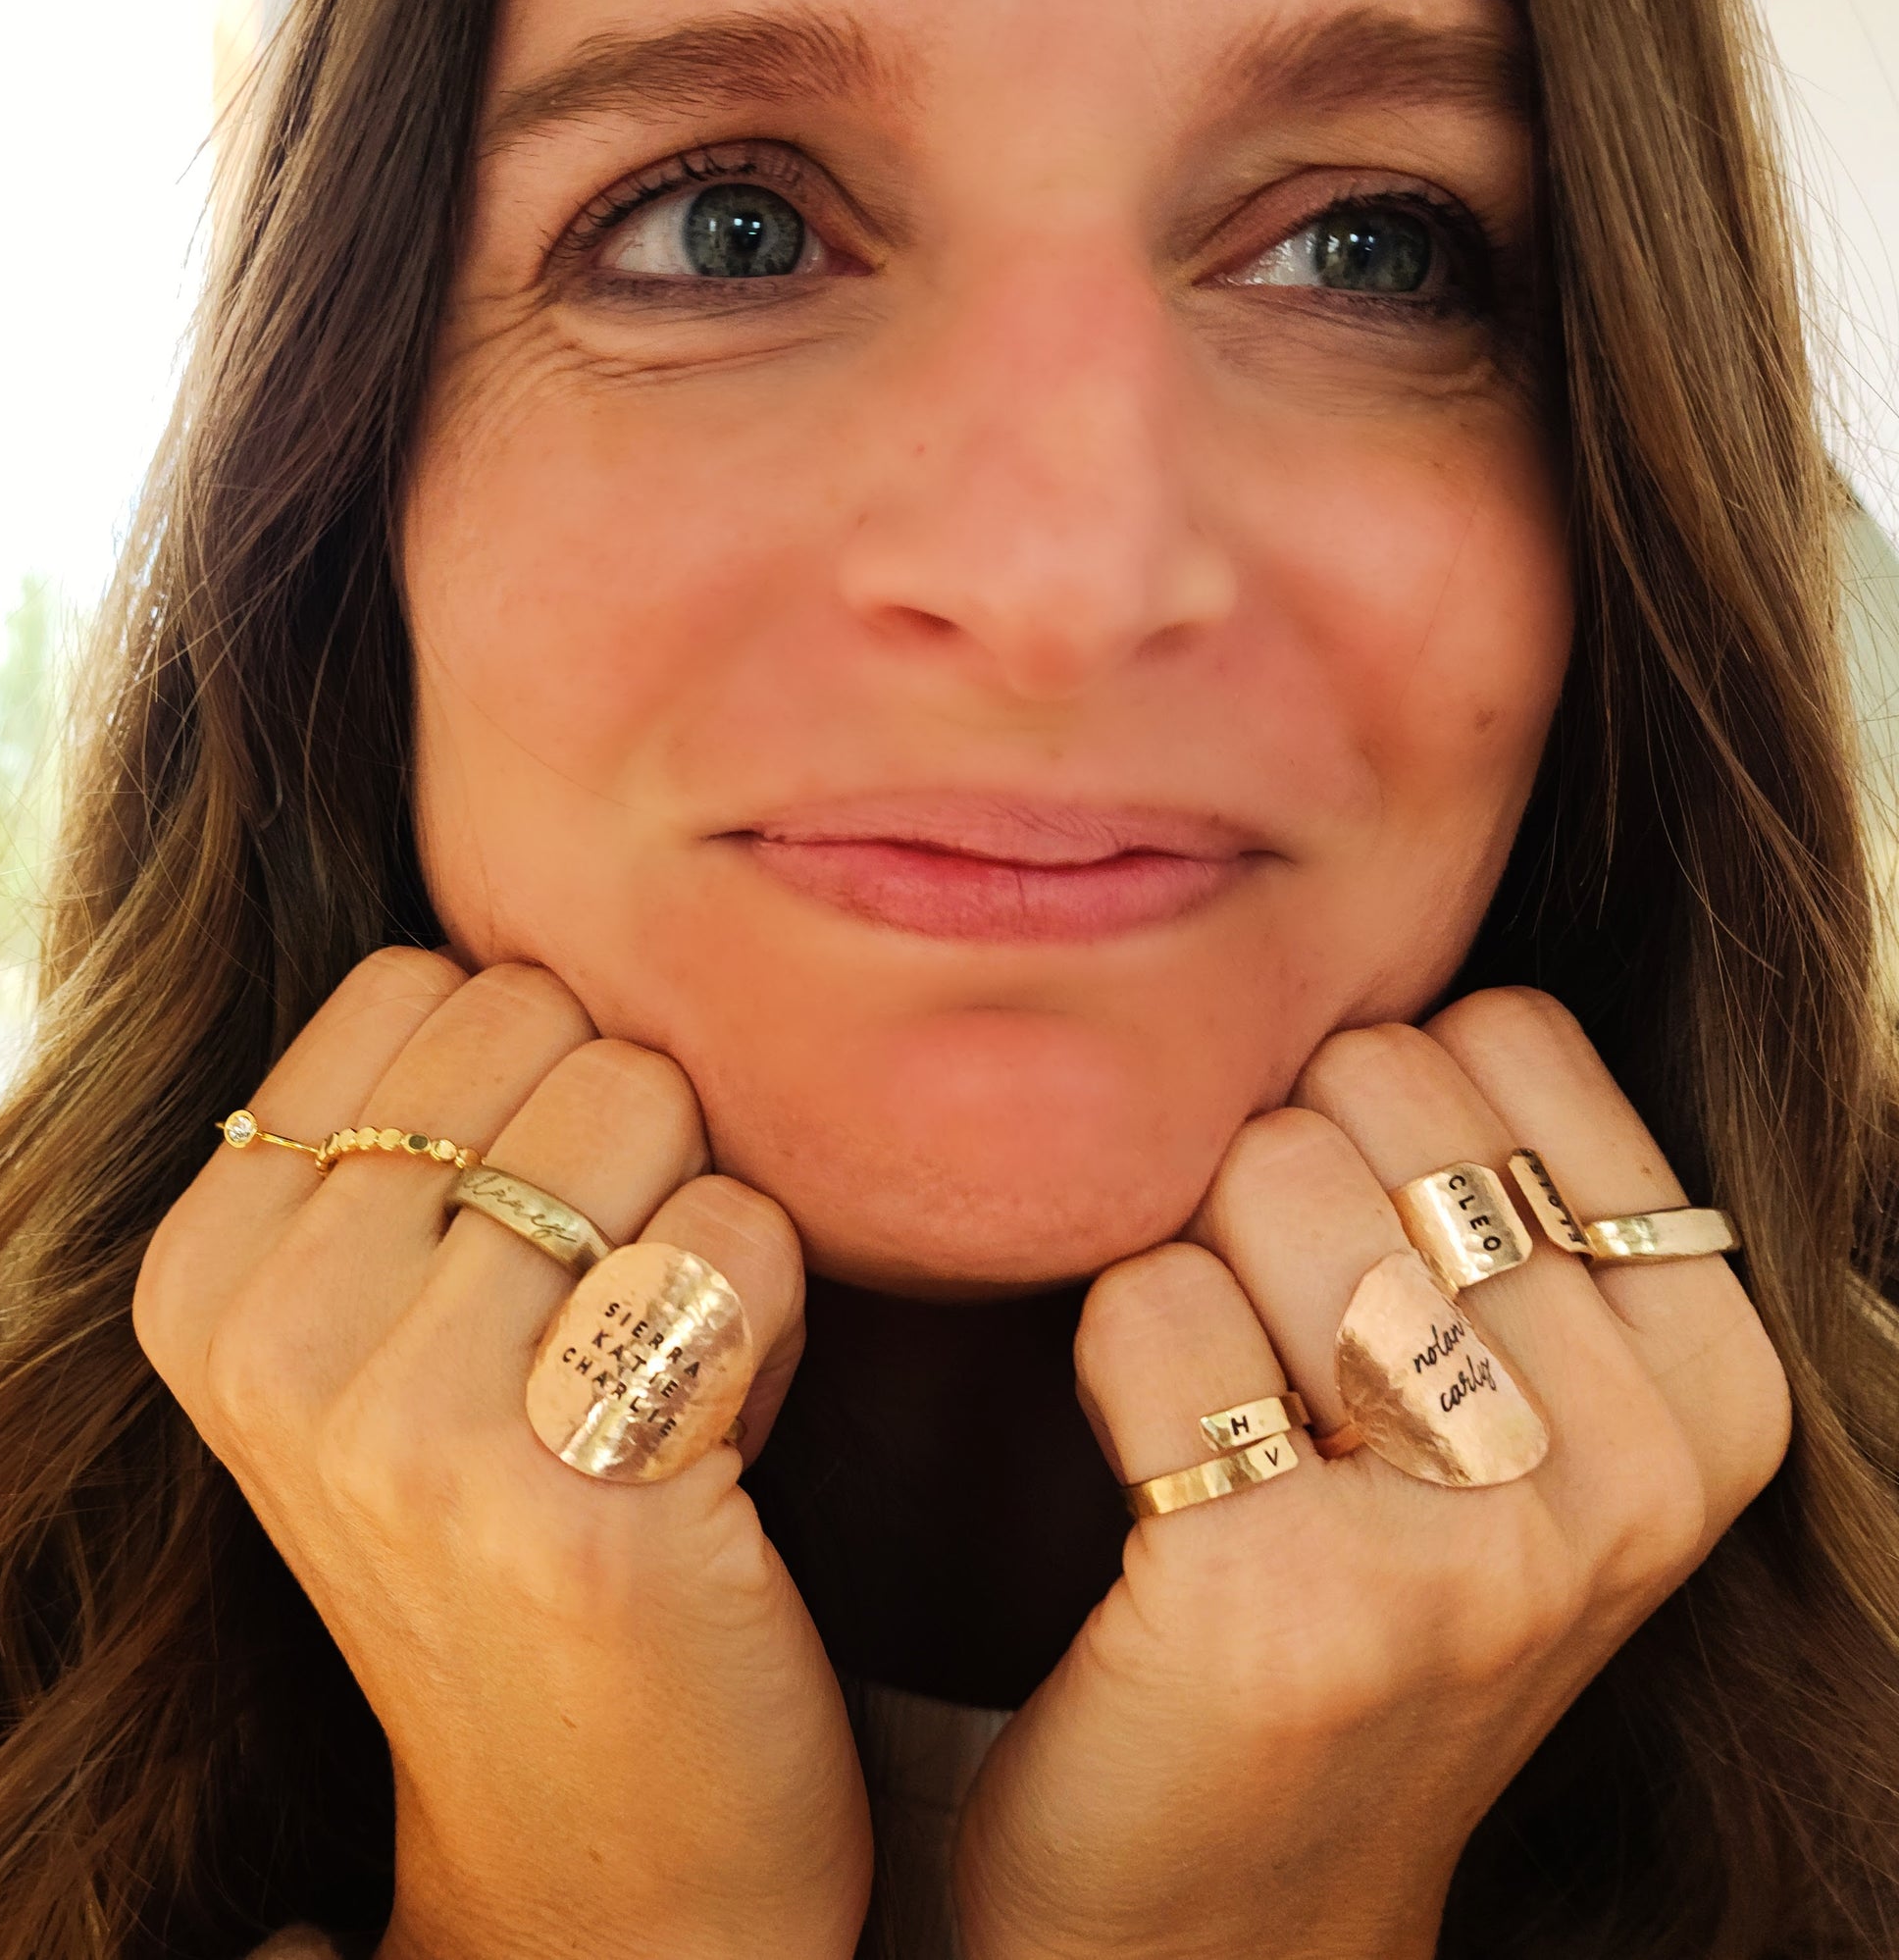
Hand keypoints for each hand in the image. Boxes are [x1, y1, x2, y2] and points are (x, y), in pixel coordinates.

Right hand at [135, 951, 870, 1959]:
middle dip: (635, 1150)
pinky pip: (742, 1240)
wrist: (603, 1852)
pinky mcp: (568, 1498)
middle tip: (620, 1325)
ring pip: (652, 1104)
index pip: (433, 984)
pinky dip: (780, 1317)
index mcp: (210, 1269)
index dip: (543, 1094)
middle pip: (555, 1028)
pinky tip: (725, 1443)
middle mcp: (274, 1335)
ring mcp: (405, 1422)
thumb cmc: (541, 1526)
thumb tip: (545, 935)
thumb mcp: (403, 1329)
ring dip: (712, 1234)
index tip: (532, 1262)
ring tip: (670, 1381)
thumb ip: (421, 1133)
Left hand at [952, 988, 1789, 1959]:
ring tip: (1229, 1419)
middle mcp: (1638, 1459)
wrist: (1235, 1907)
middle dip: (1277, 1183)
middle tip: (1280, 1356)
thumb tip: (1373, 964)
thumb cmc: (1351, 1593)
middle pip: (1365, 1085)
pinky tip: (1163, 1479)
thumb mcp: (1514, 1404)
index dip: (1373, 1126)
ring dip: (1192, 1267)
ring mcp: (1482, 1541)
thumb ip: (1497, 1196)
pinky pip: (1148, 1303)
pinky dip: (1113, 1360)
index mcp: (1716, 1378)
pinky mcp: (1296, 1598)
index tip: (1367, 1276)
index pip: (1498, 1038)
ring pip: (1260, 1171)